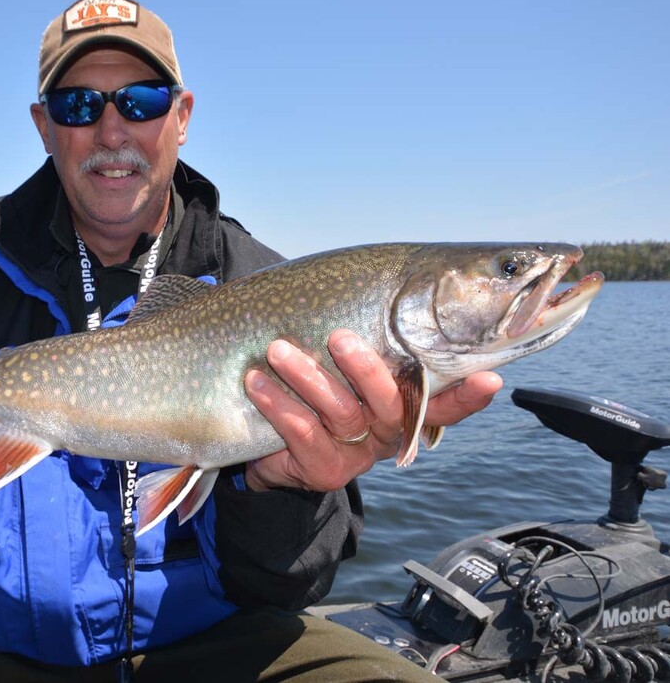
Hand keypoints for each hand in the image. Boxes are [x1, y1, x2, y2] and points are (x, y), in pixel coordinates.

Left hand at [243, 329, 501, 492]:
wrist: (264, 441)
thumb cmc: (310, 381)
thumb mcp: (340, 355)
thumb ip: (371, 330)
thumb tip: (391, 275)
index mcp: (405, 401)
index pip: (448, 400)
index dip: (470, 394)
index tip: (489, 378)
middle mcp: (388, 429)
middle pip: (392, 402)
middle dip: (366, 368)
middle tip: (338, 337)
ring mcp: (359, 453)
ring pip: (342, 413)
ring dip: (307, 377)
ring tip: (277, 349)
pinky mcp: (324, 470)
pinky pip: (304, 433)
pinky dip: (278, 403)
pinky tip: (255, 380)